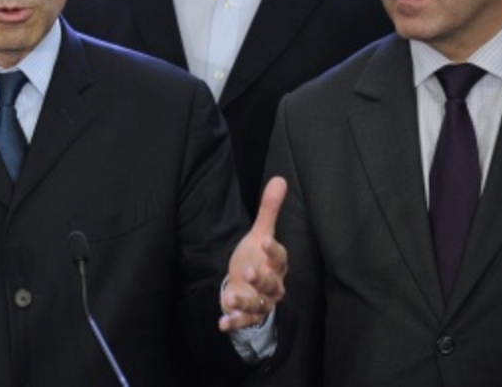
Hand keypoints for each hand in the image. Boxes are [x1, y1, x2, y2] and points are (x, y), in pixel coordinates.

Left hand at [219, 176, 287, 331]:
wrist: (248, 284)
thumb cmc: (256, 256)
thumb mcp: (260, 233)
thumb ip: (269, 210)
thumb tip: (280, 179)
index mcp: (276, 264)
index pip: (280, 257)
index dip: (274, 250)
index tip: (264, 241)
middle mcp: (273, 285)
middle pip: (272, 284)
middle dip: (261, 279)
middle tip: (248, 271)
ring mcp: (261, 301)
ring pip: (258, 304)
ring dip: (245, 301)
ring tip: (231, 295)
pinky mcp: (249, 314)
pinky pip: (244, 321)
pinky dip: (234, 322)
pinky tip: (221, 322)